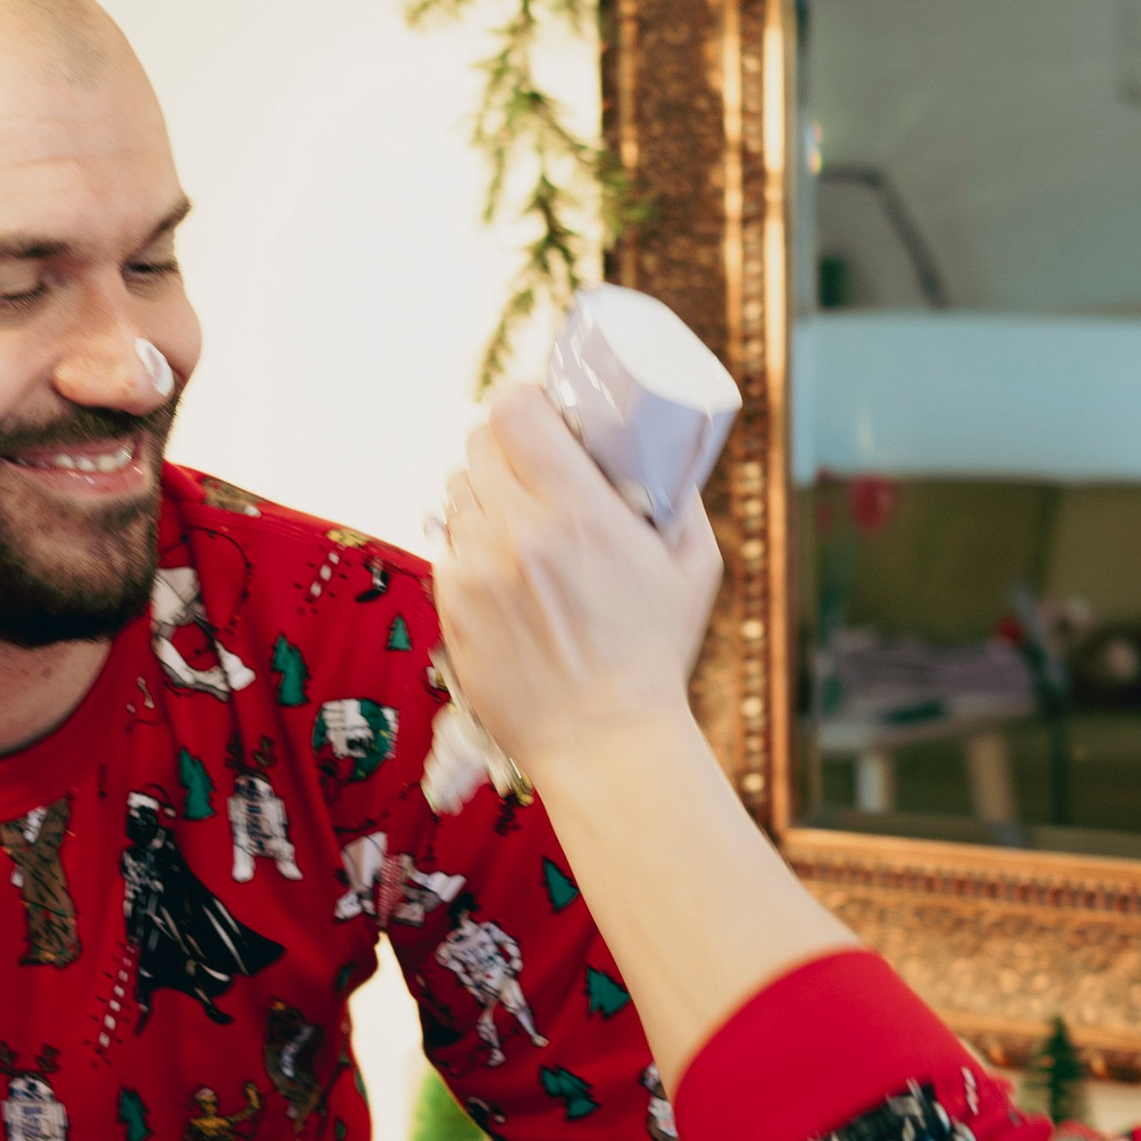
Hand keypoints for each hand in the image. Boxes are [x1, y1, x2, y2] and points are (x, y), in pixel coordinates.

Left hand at [436, 384, 720, 784]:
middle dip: (506, 442)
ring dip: (483, 489)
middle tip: (531, 458)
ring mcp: (475, 569)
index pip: (514, 412)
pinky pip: (447, 543)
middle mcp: (515, 533)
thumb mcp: (693, 565)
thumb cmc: (654, 655)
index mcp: (576, 511)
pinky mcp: (451, 605)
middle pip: (479, 442)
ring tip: (516, 514)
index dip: (525, 400)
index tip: (543, 411)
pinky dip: (471, 542)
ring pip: (457, 490)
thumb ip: (679, 499)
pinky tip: (501, 563)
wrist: (602, 740)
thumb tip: (661, 453)